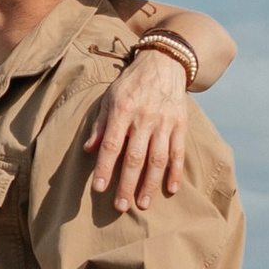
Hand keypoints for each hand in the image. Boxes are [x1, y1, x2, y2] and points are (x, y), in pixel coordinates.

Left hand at [86, 47, 188, 215]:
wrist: (165, 62)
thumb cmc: (131, 84)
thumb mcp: (110, 97)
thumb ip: (100, 124)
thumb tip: (88, 150)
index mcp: (123, 110)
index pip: (111, 144)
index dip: (104, 167)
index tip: (98, 188)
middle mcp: (145, 117)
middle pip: (135, 157)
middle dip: (127, 184)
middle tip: (120, 207)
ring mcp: (165, 122)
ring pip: (158, 158)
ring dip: (150, 184)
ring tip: (143, 204)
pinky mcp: (181, 124)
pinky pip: (179, 152)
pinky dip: (175, 172)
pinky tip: (171, 189)